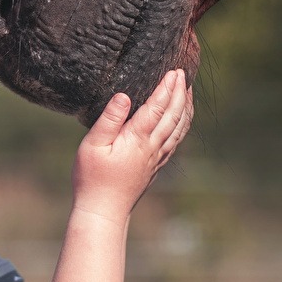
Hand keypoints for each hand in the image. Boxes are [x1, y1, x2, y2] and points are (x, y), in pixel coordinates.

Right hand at [72, 70, 192, 219]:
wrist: (104, 210)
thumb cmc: (92, 177)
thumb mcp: (92, 145)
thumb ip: (109, 119)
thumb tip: (124, 96)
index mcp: (137, 139)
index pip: (157, 107)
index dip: (167, 88)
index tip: (174, 71)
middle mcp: (152, 147)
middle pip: (173, 115)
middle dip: (180, 92)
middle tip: (183, 73)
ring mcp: (157, 157)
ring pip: (179, 128)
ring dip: (186, 107)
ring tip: (188, 90)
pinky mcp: (156, 165)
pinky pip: (176, 140)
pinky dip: (183, 124)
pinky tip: (182, 118)